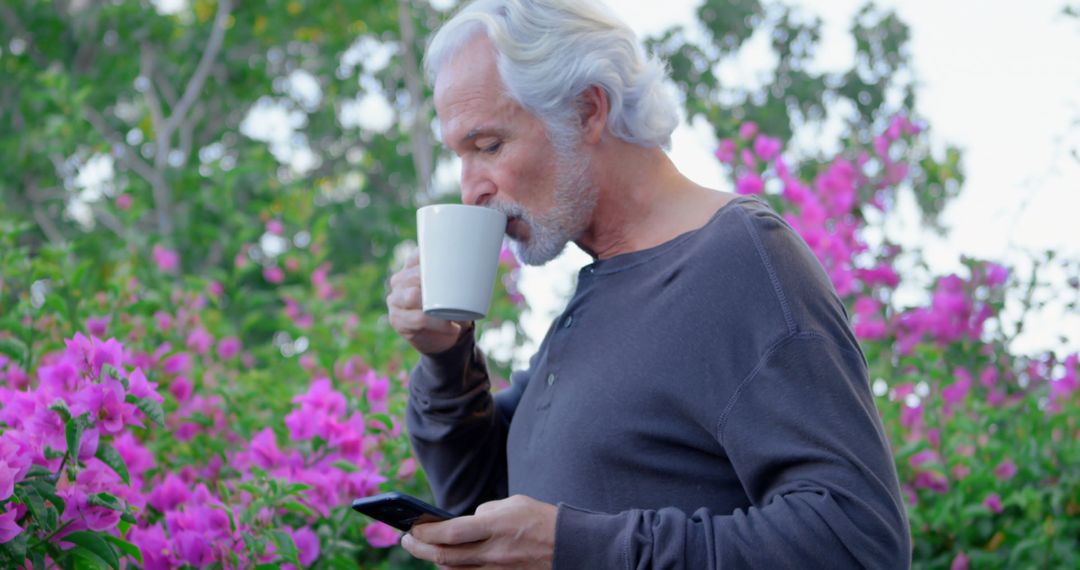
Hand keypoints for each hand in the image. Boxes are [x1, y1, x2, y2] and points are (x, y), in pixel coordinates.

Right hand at [386, 248, 470, 354]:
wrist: (441, 337)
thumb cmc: (450, 306)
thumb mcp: (454, 287)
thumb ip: (461, 272)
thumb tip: (484, 262)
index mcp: (411, 266)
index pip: (418, 255)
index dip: (433, 257)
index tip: (455, 262)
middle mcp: (399, 280)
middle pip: (415, 276)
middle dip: (437, 283)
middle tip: (460, 293)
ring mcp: (395, 299)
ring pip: (413, 296)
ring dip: (437, 305)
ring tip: (457, 313)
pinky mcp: (397, 319)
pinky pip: (418, 319)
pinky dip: (438, 324)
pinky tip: (451, 326)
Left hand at [401, 495, 556, 568]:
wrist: (571, 546)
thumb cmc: (542, 519)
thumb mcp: (514, 503)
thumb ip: (486, 511)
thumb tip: (466, 521)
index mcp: (496, 526)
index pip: (451, 533)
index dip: (426, 532)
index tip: (412, 527)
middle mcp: (494, 552)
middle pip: (445, 557)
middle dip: (420, 548)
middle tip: (407, 540)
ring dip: (434, 560)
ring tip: (425, 548)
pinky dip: (454, 569)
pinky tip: (447, 560)